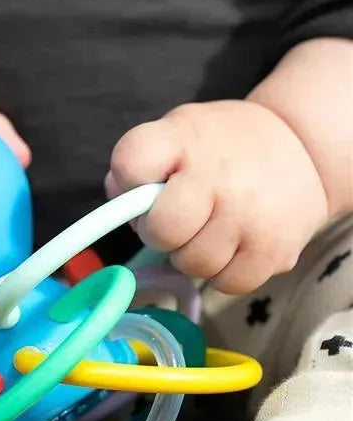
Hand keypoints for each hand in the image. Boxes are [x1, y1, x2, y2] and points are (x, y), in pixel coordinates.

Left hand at [105, 100, 329, 293]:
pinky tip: (233, 246)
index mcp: (183, 136)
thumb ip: (137, 168)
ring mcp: (250, 214)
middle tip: (179, 219)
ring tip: (210, 229)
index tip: (148, 180)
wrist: (300, 149)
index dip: (130, 179)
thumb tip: (120, 207)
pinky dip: (224, 273)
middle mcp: (219, 174)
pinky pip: (226, 283)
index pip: (132, 162)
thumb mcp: (175, 136)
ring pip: (192, 264)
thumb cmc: (218, 150)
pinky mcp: (275, 250)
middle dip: (160, 232)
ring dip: (192, 255)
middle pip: (162, 231)